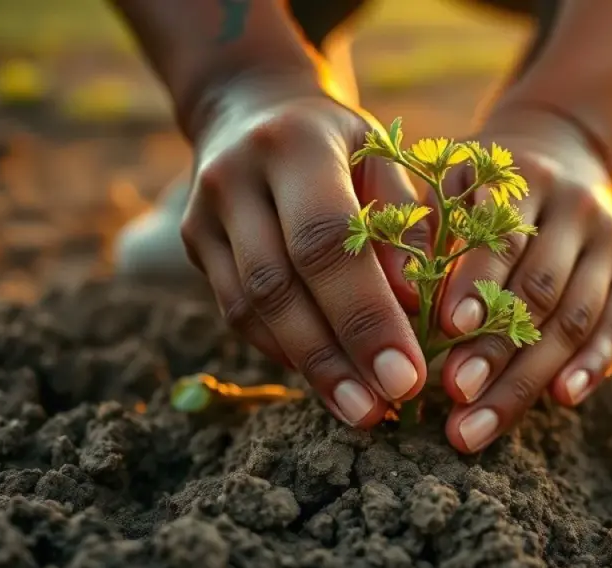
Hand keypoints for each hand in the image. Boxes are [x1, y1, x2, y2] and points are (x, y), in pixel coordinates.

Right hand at [180, 73, 428, 428]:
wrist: (254, 111)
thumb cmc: (342, 144)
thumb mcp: (384, 158)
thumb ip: (403, 222)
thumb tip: (416, 306)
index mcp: (296, 145)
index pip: (327, 241)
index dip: (365, 315)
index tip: (407, 376)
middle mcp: (237, 177)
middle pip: (279, 285)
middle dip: (334, 358)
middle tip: (380, 411)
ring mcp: (204, 213)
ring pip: (251, 309)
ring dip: (308, 368)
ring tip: (360, 411)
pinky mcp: (195, 245)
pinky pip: (238, 313)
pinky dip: (285, 351)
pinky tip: (326, 380)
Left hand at [436, 108, 611, 452]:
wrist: (561, 150)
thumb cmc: (480, 184)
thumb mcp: (452, 183)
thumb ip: (431, 232)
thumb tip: (401, 302)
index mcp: (526, 179)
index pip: (503, 239)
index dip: (477, 284)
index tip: (448, 328)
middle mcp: (577, 208)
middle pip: (539, 292)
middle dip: (496, 350)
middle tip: (457, 398)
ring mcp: (611, 241)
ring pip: (574, 320)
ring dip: (529, 378)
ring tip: (481, 425)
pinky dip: (590, 366)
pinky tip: (562, 400)